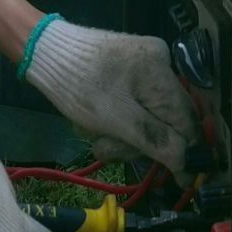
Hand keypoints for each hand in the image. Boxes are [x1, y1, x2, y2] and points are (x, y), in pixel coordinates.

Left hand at [22, 19, 199, 170]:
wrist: (43, 51)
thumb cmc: (78, 86)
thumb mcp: (116, 119)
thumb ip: (155, 140)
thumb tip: (187, 163)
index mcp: (162, 72)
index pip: (188, 121)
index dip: (186, 153)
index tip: (181, 180)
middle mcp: (161, 64)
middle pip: (168, 119)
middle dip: (139, 142)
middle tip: (108, 147)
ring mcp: (145, 65)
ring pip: (149, 115)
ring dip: (124, 134)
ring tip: (96, 135)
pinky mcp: (129, 69)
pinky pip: (136, 104)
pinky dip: (119, 120)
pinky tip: (96, 123)